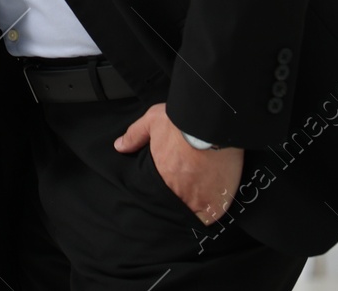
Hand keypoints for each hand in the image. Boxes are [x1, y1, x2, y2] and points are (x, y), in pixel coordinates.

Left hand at [113, 103, 243, 224]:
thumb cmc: (182, 121)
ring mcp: (198, 199)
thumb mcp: (153, 120)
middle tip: (186, 192)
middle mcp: (178, 192)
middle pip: (176, 204)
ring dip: (196, 208)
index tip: (168, 190)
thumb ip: (135, 135)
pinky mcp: (217, 200)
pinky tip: (213, 205)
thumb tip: (120, 146)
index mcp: (162, 176)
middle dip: (179, 200)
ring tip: (201, 199)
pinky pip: (212, 216)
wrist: (210, 123)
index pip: (158, 195)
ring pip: (194, 213)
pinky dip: (212, 213)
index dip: (163, 194)